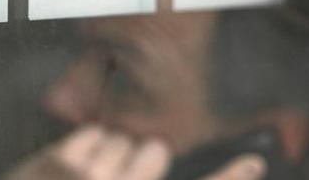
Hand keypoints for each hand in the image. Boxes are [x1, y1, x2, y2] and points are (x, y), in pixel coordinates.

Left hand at [5, 125, 266, 179]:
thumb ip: (135, 177)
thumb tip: (154, 154)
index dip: (228, 178)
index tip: (253, 163)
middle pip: (157, 150)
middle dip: (145, 161)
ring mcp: (83, 177)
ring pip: (121, 138)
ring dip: (112, 156)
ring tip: (94, 178)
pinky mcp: (54, 160)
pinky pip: (91, 133)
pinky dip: (88, 146)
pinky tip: (77, 167)